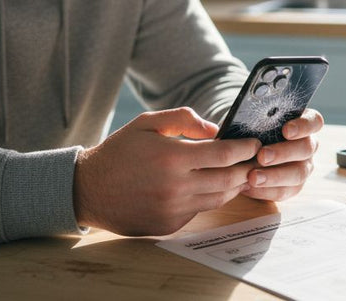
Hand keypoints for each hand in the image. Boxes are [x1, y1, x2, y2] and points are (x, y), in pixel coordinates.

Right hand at [73, 107, 259, 235]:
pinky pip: (199, 210)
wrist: (88, 189)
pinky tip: (212, 187)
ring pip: (218, 198)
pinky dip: (210, 198)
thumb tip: (215, 129)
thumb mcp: (148, 124)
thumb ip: (183, 119)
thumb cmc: (120, 152)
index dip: (245, 148)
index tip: (254, 144)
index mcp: (172, 157)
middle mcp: (176, 186)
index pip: (224, 154)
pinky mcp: (169, 224)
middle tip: (256, 160)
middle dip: (247, 169)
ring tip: (240, 174)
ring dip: (234, 186)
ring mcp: (173, 209)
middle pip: (228, 179)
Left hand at [245, 108, 323, 200]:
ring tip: (253, 177)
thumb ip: (254, 118)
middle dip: (283, 153)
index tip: (286, 130)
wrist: (242, 153)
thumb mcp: (251, 120)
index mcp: (303, 123)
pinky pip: (285, 191)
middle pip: (306, 148)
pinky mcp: (293, 186)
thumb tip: (245, 119)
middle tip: (262, 156)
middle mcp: (307, 145)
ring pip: (298, 173)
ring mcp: (303, 166)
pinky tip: (249, 187)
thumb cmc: (248, 130)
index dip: (303, 126)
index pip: (313, 121)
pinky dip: (266, 190)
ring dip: (274, 176)